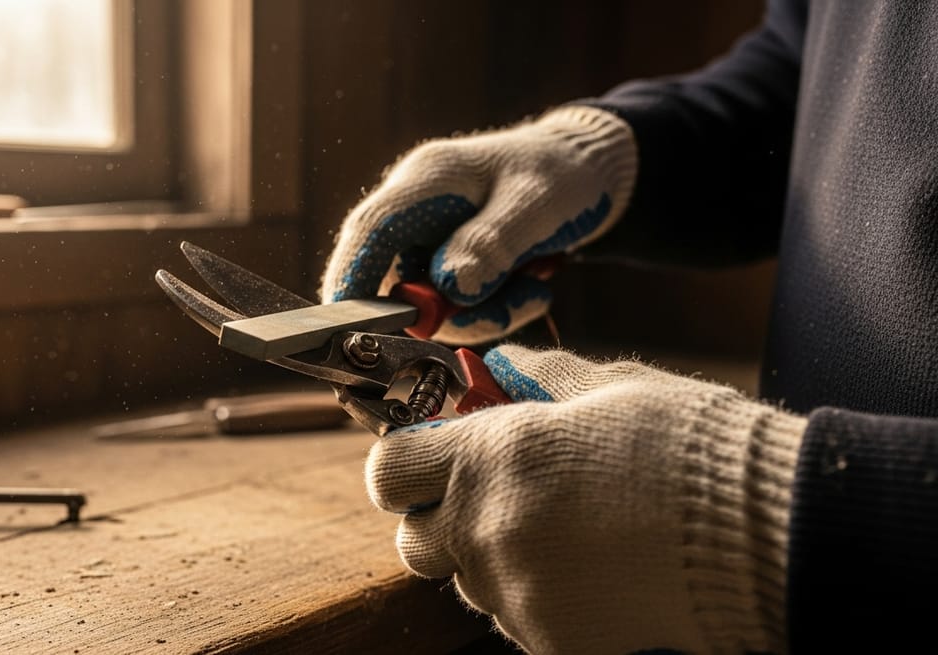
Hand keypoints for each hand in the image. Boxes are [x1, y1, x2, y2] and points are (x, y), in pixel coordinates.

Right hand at [321, 106, 635, 344]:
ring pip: (430, 305)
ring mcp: (430, 242)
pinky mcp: (449, 266)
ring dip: (484, 312)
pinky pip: (456, 309)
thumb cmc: (562, 174)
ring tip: (534, 287)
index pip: (370, 231)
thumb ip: (492, 244)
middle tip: (506, 308)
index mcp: (427, 180)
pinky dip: (495, 310)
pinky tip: (532, 286)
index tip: (352, 325)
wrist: (590, 173)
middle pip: (395, 280)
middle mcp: (416, 213)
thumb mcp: (537, 206)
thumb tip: (450, 287)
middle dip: (446, 312)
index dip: (352, 278)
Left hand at [365, 346, 806, 653]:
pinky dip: (537, 598)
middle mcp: (488, 528)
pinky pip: (515, 618)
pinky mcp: (548, 639)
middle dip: (440, 518)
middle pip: (412, 539)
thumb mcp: (613, 390)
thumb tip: (500, 366)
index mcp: (492, 455)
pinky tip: (589, 570)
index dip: (404, 462)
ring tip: (561, 533)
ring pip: (466, 582)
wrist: (764, 534)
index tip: (429, 457)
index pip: (388, 469)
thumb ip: (541, 380)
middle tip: (493, 498)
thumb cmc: (691, 449)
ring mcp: (515, 593)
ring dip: (492, 558)